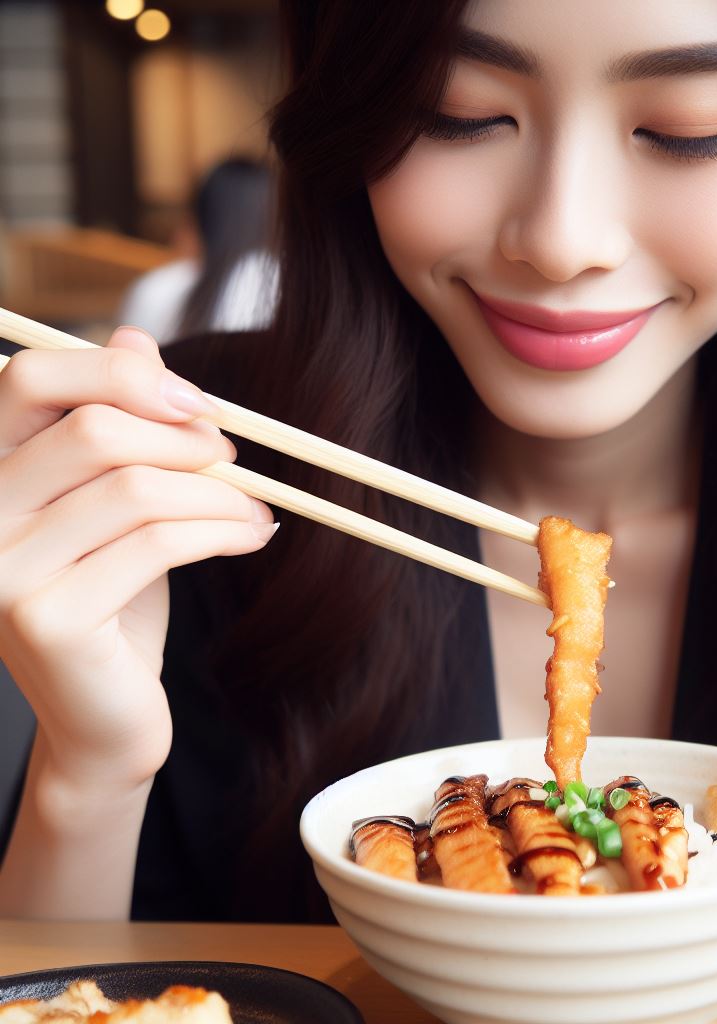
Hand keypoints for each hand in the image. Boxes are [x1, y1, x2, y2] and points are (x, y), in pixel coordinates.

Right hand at [0, 327, 276, 792]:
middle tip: (235, 458)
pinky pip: (159, 544)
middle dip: (186, 437)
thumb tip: (136, 333)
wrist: (103, 717)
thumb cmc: (113, 600)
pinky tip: (255, 534)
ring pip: (137, 488)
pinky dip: (225, 528)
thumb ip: (116, 422)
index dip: (120, 373)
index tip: (193, 401)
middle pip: (94, 430)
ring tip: (257, 507)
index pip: (30, 378)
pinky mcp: (45, 619)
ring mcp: (1, 571)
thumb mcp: (115, 504)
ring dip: (220, 491)